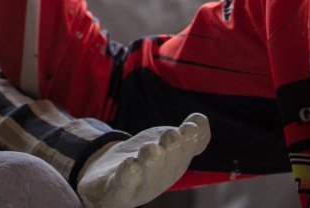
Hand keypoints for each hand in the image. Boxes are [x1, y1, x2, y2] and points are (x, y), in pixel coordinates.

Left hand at [76, 114, 210, 207]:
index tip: (191, 127)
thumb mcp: (167, 146)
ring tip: (151, 148)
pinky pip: (122, 185)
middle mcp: (159, 177)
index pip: (185, 152)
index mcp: (175, 164)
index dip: (190, 140)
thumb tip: (201, 120)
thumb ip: (186, 136)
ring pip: (146, 174)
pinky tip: (129, 163)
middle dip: (171, 149)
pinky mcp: (116, 190)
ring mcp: (138, 185)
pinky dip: (126, 175)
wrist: (108, 180)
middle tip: (172, 135)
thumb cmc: (145, 162)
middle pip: (168, 163)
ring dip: (150, 162)